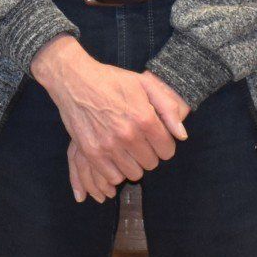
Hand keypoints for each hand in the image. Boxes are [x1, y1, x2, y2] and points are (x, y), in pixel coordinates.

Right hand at [30, 36, 185, 202]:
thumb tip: (182, 135)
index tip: (154, 137)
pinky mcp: (92, 152)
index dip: (163, 144)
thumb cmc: (112, 81)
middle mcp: (128, 135)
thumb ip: (168, 108)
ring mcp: (108, 145)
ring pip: (134, 173)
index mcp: (144, 118)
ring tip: (126, 148)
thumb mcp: (144, 84)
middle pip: (151, 164)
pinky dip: (115, 170)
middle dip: (148, 153)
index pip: (167, 151)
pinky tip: (114, 155)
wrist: (74, 80)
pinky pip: (113, 176)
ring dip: (132, 163)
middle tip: (138, 141)